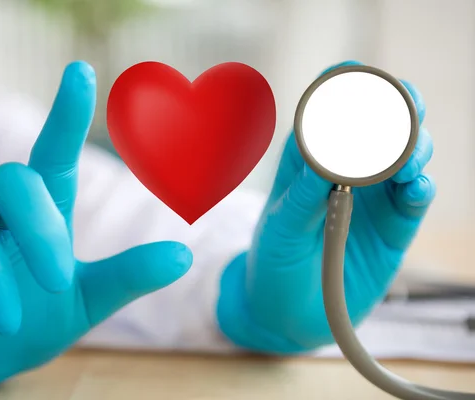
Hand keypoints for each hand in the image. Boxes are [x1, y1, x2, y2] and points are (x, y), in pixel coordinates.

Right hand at [0, 62, 191, 398]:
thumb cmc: (34, 319)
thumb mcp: (87, 301)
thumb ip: (127, 277)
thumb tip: (185, 256)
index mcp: (40, 215)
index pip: (52, 154)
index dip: (67, 116)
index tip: (82, 71)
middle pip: (10, 180)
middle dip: (36, 227)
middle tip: (56, 281)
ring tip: (9, 321)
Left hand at [217, 60, 434, 352]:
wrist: (288, 312)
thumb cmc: (273, 261)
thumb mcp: (279, 228)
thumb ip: (301, 196)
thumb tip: (323, 161)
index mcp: (308, 158)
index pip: (331, 110)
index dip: (346, 86)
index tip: (359, 78)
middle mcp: (346, 169)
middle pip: (381, 123)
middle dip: (398, 108)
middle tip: (406, 109)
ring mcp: (374, 195)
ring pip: (407, 154)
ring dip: (414, 148)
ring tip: (406, 161)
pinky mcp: (395, 226)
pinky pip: (415, 197)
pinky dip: (420, 186)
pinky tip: (414, 186)